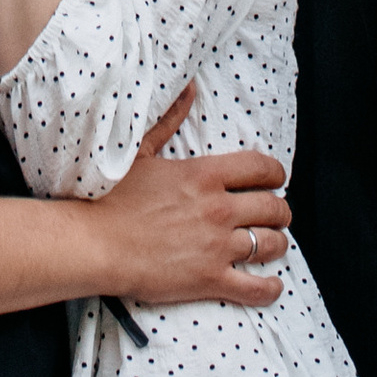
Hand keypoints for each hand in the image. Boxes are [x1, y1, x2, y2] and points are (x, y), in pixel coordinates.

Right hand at [90, 87, 288, 309]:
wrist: (96, 242)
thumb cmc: (113, 197)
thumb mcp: (142, 150)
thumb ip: (170, 120)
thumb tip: (188, 88)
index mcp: (204, 175)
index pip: (260, 168)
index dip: (275, 173)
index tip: (276, 179)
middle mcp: (218, 208)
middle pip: (272, 207)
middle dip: (281, 211)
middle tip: (277, 214)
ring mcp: (217, 246)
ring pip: (270, 244)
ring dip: (278, 243)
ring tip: (274, 243)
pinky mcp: (210, 279)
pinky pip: (255, 288)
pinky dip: (270, 288)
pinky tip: (272, 284)